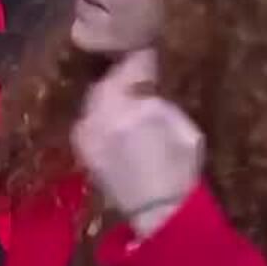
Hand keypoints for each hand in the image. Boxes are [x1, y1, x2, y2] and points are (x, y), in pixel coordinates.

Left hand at [71, 48, 204, 235]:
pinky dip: (99, 115)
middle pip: (105, 83)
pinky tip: (113, 119)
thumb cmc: (180, 169)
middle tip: (134, 74)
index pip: (129, 68)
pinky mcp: (82, 150)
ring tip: (124, 96)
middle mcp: (99, 117)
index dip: (140, 58)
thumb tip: (146, 86)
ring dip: (107, 95)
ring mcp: (86, 134)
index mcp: (129, 108)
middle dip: (119, 76)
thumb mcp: (184, 127)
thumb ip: (158, 101)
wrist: (158, 212)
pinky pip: (88, 121)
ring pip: (93, 101)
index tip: (147, 53)